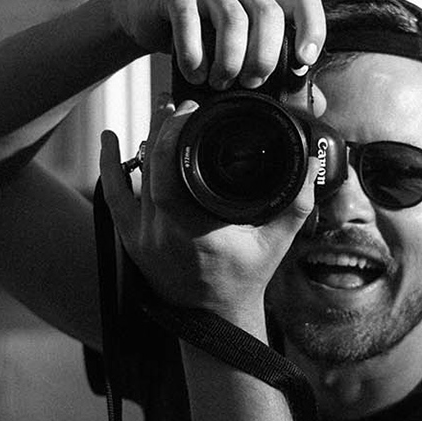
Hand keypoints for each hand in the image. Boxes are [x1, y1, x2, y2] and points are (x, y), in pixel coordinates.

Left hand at [98, 102, 319, 328]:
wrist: (213, 318)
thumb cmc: (245, 279)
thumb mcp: (276, 242)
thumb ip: (297, 203)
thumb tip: (311, 161)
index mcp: (192, 233)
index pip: (168, 176)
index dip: (171, 137)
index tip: (190, 111)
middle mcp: (160, 235)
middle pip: (148, 168)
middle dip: (162, 129)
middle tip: (178, 102)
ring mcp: (140, 238)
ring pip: (131, 177)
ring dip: (143, 141)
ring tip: (160, 111)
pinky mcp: (131, 240)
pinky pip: (113, 197)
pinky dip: (110, 166)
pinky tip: (110, 139)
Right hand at [106, 0, 324, 89]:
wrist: (150, 14)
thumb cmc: (204, 38)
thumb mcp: (242, 50)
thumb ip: (275, 69)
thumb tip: (316, 105)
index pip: (304, 0)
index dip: (312, 29)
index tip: (305, 61)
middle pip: (268, 14)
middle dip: (263, 57)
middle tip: (250, 83)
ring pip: (233, 20)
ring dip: (229, 60)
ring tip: (219, 82)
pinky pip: (190, 22)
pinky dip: (194, 56)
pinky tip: (194, 73)